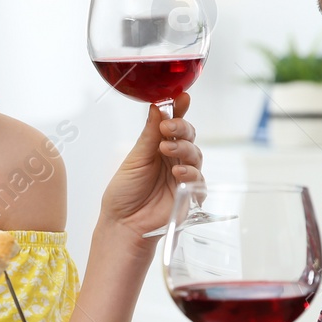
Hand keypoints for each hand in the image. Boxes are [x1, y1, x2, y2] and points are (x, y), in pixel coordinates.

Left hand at [99, 94, 203, 237]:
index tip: (182, 98)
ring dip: (184, 148)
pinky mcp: (189, 195)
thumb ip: (149, 135)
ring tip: (167, 150)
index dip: (179, 110)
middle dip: (182, 128)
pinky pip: (199, 180)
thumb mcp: (135, 159)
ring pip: (196, 154)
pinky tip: (178, 172)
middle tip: (169, 128)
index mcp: (158, 147)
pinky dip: (190, 173)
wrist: (123, 224)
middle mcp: (173, 158)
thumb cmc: (124, 193)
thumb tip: (157, 108)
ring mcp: (182, 175)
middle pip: (188, 136)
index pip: (173, 124)